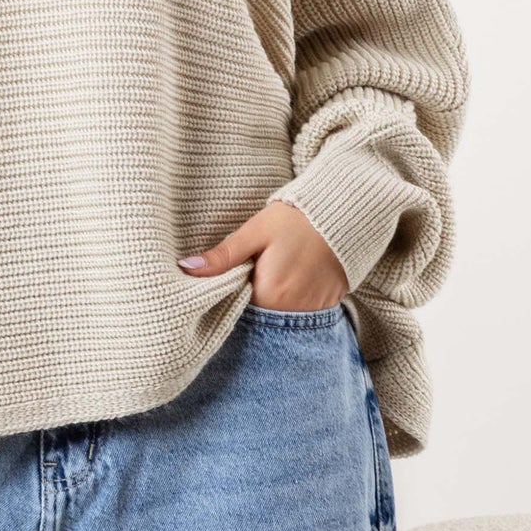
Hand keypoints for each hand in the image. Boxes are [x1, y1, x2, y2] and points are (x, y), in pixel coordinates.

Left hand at [177, 201, 349, 309]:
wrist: (344, 213)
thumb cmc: (295, 219)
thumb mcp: (254, 232)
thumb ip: (222, 256)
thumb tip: (186, 267)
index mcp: (268, 294)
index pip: (235, 309)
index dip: (227, 296)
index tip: (225, 280)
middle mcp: (290, 311)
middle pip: (257, 316)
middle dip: (248, 300)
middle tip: (250, 271)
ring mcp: (312, 311)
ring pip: (278, 317)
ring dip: (270, 302)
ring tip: (272, 273)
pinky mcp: (327, 306)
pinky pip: (300, 314)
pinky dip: (291, 302)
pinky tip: (290, 279)